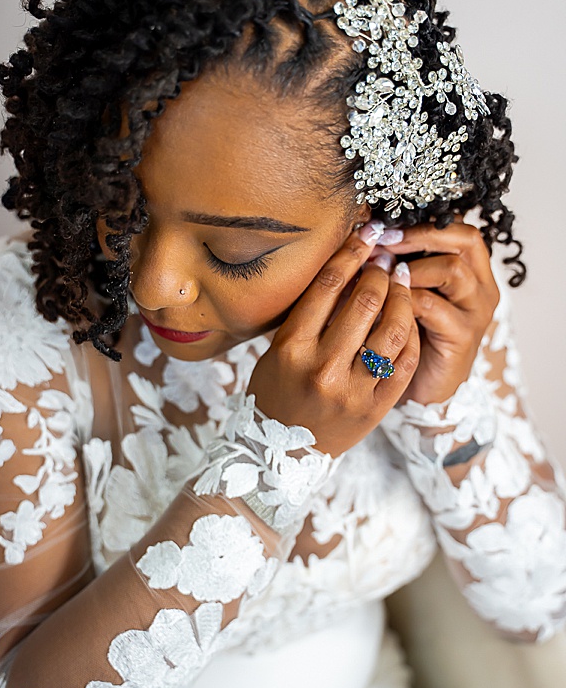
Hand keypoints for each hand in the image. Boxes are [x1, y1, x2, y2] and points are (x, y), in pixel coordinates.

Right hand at [248, 222, 419, 456]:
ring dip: (403, 298)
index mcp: (291, 347)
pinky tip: (408, 319)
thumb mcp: (277, 352)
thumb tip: (346, 270)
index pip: (328, 285)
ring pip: (394, 329)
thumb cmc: (276, 393)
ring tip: (402, 285)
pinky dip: (411, 334)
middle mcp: (322, 367)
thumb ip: (308, 316)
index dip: (352, 253)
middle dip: (381, 272)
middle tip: (386, 261)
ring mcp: (352, 390)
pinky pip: (405, 362)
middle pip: (366, 301)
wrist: (281, 452)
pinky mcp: (375, 408)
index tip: (366, 235)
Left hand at [376, 222, 498, 404]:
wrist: (419, 390)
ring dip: (409, 268)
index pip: (459, 229)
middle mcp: (480, 287)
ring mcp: (475, 312)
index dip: (422, 224)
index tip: (383, 227)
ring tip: (379, 275)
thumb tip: (365, 236)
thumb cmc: (407, 337)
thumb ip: (398, 267)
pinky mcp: (462, 337)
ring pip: (451, 270)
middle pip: (464, 241)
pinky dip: (403, 301)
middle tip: (381, 243)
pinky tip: (380, 306)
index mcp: (470, 271)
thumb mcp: (405, 296)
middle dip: (417, 237)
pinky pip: (432, 307)